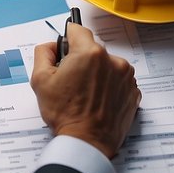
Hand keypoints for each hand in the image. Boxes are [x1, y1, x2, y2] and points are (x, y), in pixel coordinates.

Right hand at [30, 24, 140, 157]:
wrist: (87, 143)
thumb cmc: (65, 114)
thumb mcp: (40, 80)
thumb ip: (43, 53)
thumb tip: (51, 45)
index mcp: (90, 53)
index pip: (78, 29)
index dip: (67, 38)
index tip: (65, 48)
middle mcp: (112, 61)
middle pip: (92, 49)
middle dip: (81, 60)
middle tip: (71, 81)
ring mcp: (126, 77)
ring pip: (107, 65)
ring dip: (97, 73)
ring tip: (85, 94)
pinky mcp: (133, 92)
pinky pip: (118, 80)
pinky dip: (109, 87)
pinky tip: (97, 101)